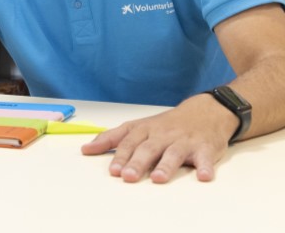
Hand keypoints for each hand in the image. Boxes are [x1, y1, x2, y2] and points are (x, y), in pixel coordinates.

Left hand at [80, 94, 237, 182]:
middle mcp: (163, 135)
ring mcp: (184, 141)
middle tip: (128, 176)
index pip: (129, 142)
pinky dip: (205, 167)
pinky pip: (205, 158)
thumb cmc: (165, 125)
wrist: (204, 112)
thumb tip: (85, 149)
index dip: (120, 155)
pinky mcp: (205, 148)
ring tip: (158, 179)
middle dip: (137, 162)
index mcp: (145, 130)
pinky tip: (203, 176)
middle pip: (148, 148)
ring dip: (166, 166)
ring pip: (174, 153)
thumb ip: (111, 138)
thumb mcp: (137, 127)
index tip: (112, 170)